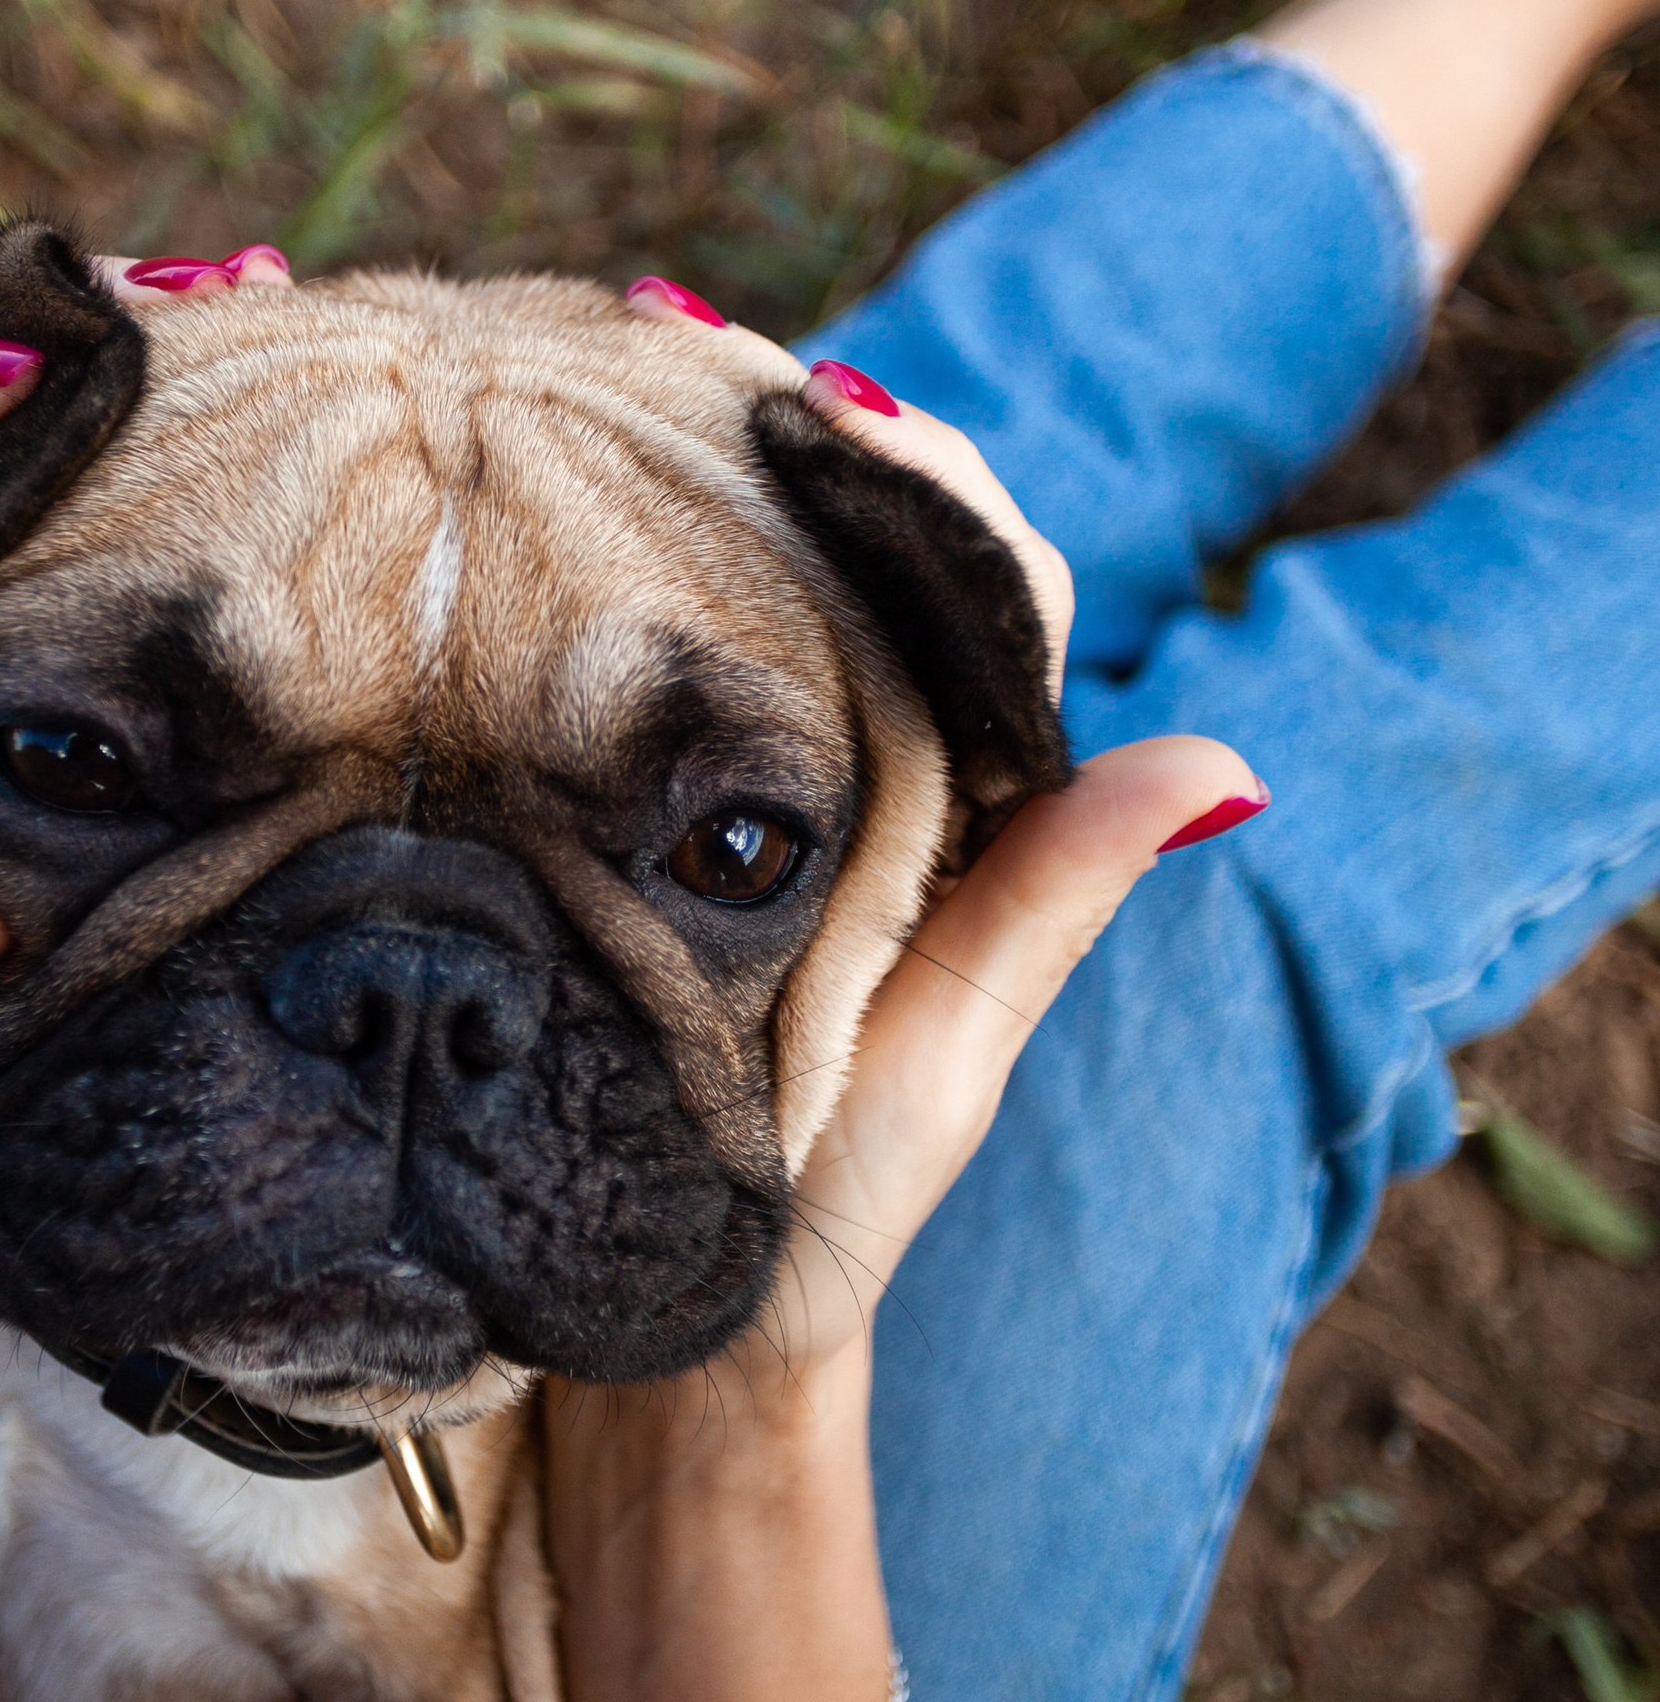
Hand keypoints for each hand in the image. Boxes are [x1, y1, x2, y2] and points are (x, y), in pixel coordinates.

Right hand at [543, 354, 1265, 1701]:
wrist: (663, 1366)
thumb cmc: (824, 1227)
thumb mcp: (942, 1054)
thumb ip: (1042, 906)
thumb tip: (1219, 758)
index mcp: (926, 848)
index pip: (946, 637)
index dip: (908, 518)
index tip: (834, 416)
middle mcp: (818, 834)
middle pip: (819, 632)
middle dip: (766, 510)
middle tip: (681, 384)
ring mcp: (706, 864)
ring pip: (705, 686)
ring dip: (665, 572)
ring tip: (598, 443)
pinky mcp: (605, 900)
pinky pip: (611, 763)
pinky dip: (587, 672)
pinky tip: (530, 602)